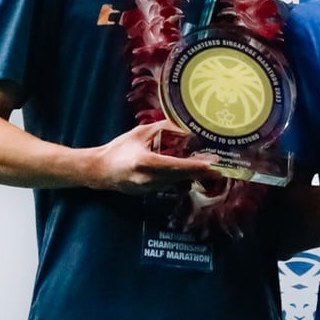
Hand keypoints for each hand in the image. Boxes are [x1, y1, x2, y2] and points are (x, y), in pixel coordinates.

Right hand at [80, 119, 219, 193]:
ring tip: (208, 170)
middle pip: (182, 177)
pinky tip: (190, 173)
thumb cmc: (119, 149)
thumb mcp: (140, 133)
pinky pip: (171, 186)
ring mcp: (150, 189)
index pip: (176, 166)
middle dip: (201, 173)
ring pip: (178, 184)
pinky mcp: (150, 193)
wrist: (99, 171)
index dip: (195, 165)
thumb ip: (163, 129)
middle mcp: (149, 179)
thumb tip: (184, 126)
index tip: (212, 164)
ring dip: (192, 177)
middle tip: (219, 169)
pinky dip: (181, 180)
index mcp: (146, 163)